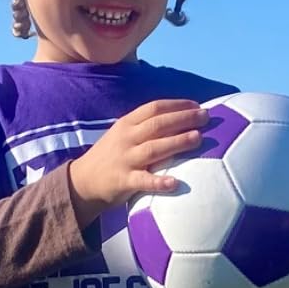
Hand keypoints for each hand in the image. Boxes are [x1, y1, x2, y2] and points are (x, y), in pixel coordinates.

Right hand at [68, 100, 205, 224]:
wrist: (83, 181)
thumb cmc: (111, 156)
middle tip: (205, 117)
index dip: (177, 105)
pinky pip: (143, 181)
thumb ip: (146, 127)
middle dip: (183, 118)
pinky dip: (159, 182)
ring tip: (197, 138)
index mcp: (127, 124)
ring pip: (154, 148)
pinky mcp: (123, 181)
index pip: (154, 108)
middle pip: (157, 124)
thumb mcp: (124, 134)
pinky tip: (175, 182)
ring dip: (177, 142)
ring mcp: (125, 159)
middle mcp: (127, 138)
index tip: (197, 106)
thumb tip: (179, 119)